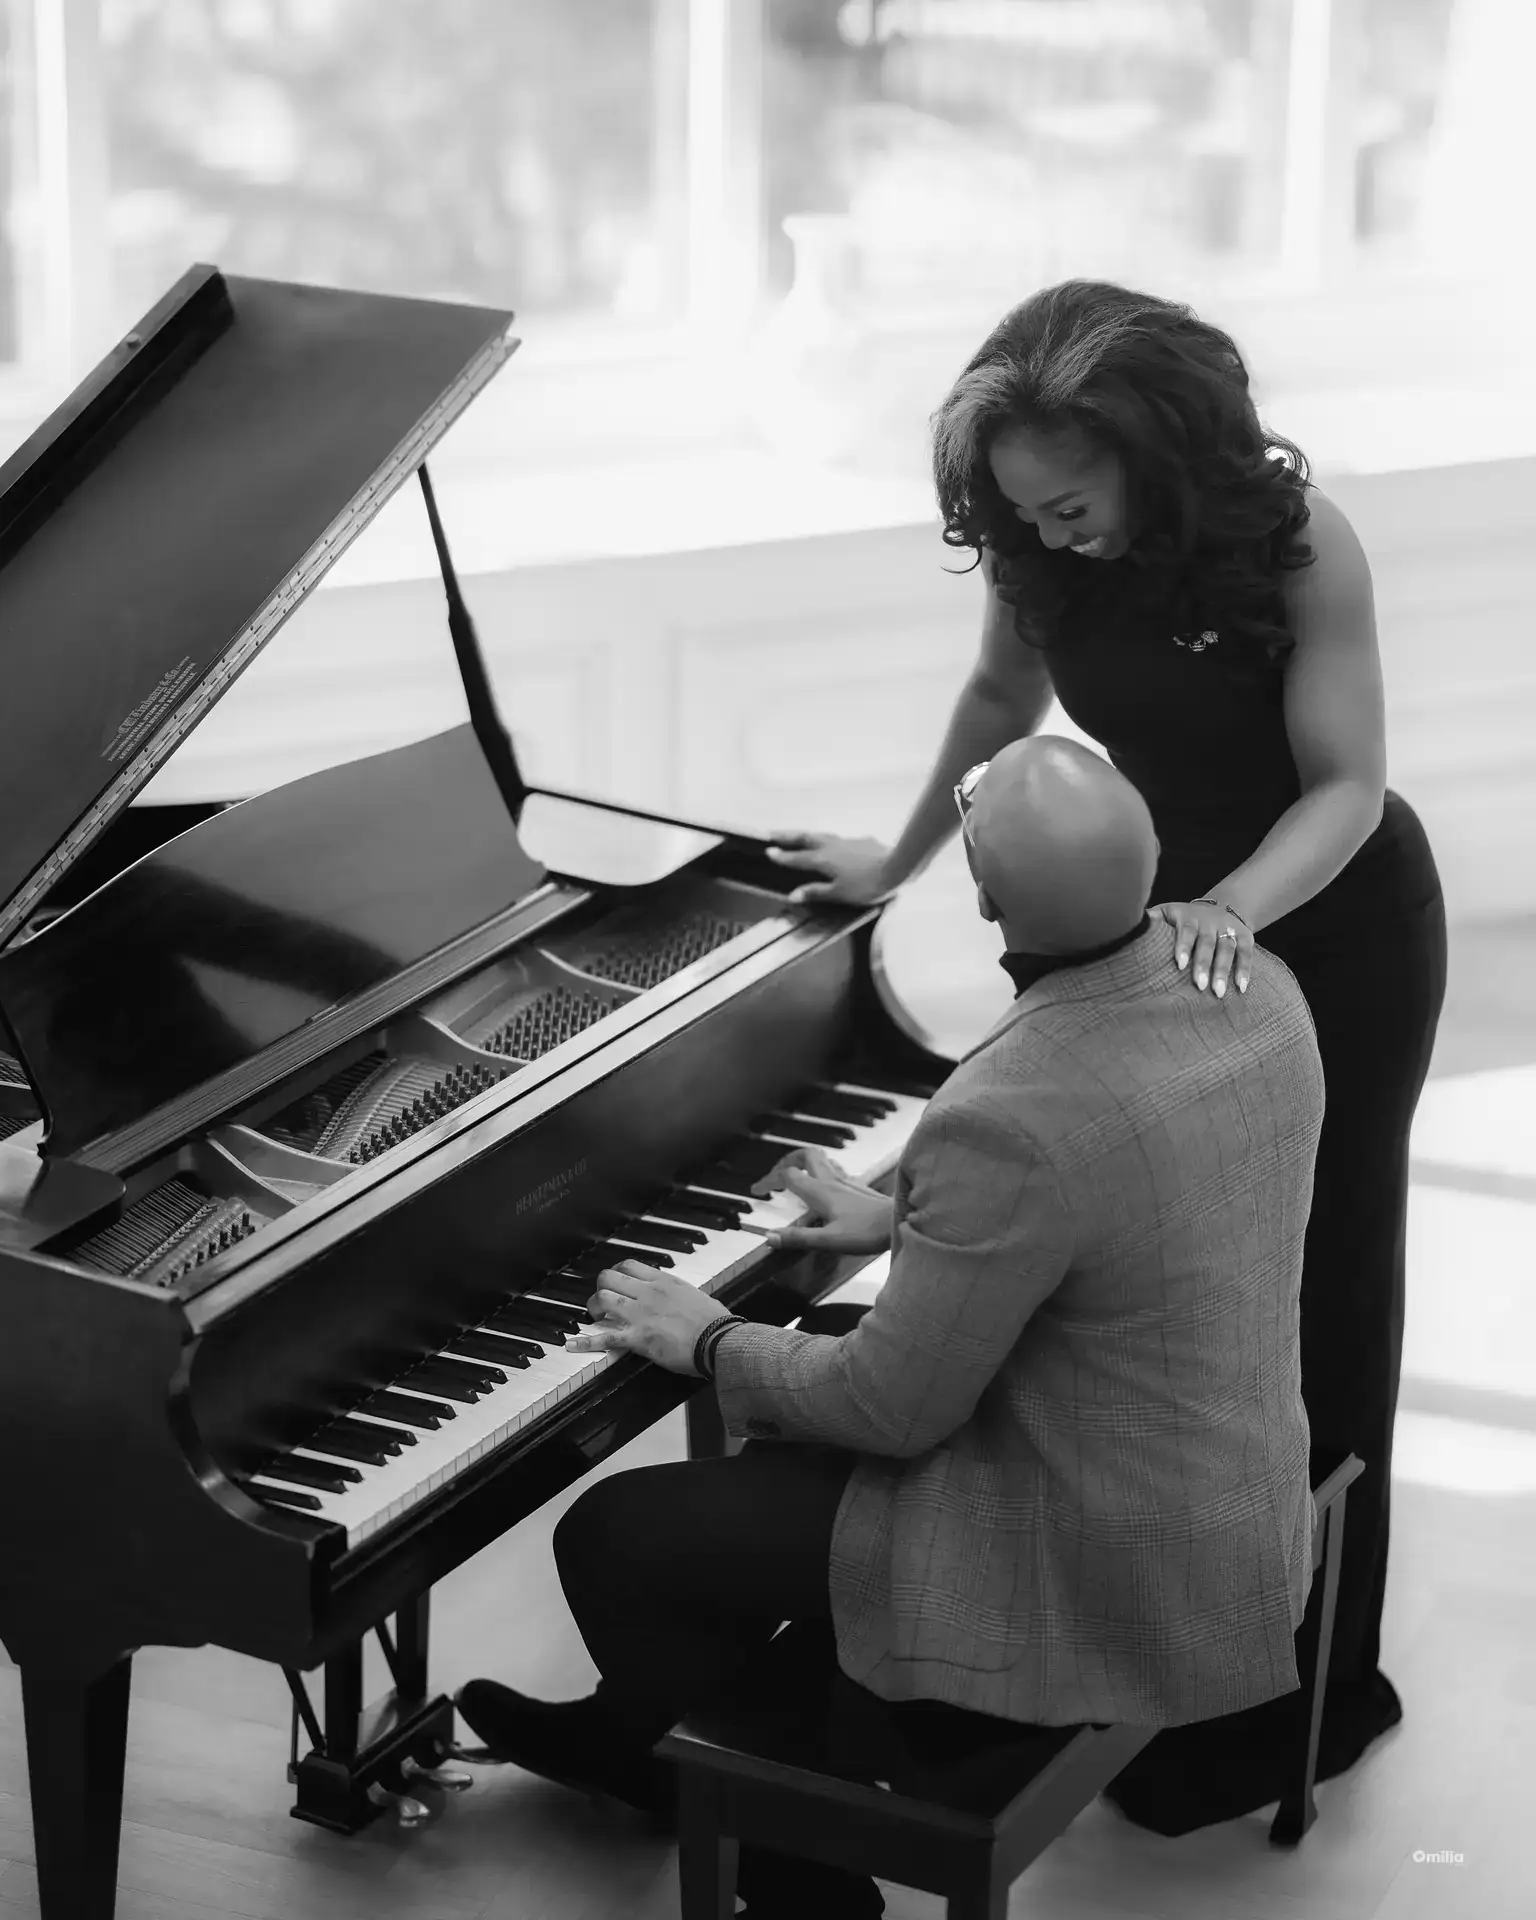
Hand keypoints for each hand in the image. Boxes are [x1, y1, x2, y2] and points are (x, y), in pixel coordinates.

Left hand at [564, 1259, 729, 1374]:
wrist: (718, 1339)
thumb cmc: (715, 1322)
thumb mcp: (696, 1296)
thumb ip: (679, 1293)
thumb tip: (675, 1296)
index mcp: (663, 1281)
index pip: (629, 1266)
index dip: (615, 1272)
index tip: (614, 1281)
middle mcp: (648, 1293)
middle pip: (609, 1278)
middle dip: (600, 1287)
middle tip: (602, 1301)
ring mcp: (641, 1315)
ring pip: (603, 1299)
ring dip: (594, 1308)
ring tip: (595, 1317)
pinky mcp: (638, 1338)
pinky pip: (605, 1338)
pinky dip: (586, 1342)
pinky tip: (572, 1345)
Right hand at [751, 1146, 891, 1254]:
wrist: (900, 1221)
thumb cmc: (867, 1231)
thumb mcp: (828, 1240)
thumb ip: (798, 1238)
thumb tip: (769, 1237)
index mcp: (820, 1191)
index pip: (787, 1176)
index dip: (769, 1180)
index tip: (757, 1191)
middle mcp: (831, 1180)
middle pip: (804, 1155)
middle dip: (787, 1160)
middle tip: (776, 1173)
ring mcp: (846, 1180)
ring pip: (821, 1158)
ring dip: (805, 1161)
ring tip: (796, 1172)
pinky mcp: (858, 1186)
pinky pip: (835, 1168)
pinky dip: (822, 1169)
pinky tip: (825, 1183)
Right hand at [765, 831, 896, 905]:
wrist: (898, 867)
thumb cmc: (868, 885)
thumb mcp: (839, 893)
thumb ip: (816, 892)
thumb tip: (793, 894)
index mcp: (823, 860)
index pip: (797, 858)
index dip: (782, 856)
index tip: (768, 851)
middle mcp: (832, 846)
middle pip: (805, 837)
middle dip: (787, 836)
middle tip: (773, 833)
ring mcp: (848, 841)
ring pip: (822, 835)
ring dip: (807, 835)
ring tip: (798, 835)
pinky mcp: (862, 841)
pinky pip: (840, 840)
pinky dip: (829, 841)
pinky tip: (834, 846)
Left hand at [1156, 900, 1254, 998]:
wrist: (1219, 906)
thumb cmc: (1182, 919)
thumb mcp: (1166, 913)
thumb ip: (1151, 921)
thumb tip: (1125, 928)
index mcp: (1187, 916)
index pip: (1186, 931)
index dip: (1183, 946)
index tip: (1180, 965)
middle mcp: (1209, 921)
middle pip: (1207, 943)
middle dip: (1204, 964)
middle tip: (1200, 986)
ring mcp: (1228, 928)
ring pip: (1227, 949)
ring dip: (1224, 971)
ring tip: (1219, 992)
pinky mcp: (1245, 936)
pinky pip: (1246, 953)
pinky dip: (1245, 970)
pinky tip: (1241, 988)